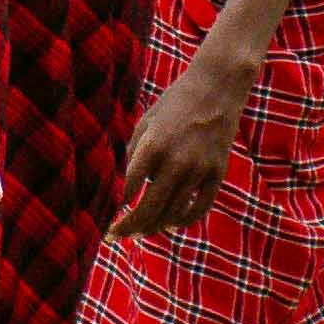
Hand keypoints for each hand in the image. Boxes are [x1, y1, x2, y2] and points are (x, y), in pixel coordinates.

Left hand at [116, 46, 258, 236]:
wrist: (217, 88)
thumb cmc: (174, 104)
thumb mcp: (145, 124)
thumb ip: (134, 156)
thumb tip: (125, 190)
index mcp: (153, 146)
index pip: (128, 189)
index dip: (117, 206)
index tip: (106, 212)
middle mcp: (177, 162)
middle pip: (148, 210)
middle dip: (129, 227)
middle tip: (117, 235)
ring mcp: (199, 170)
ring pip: (172, 215)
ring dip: (153, 227)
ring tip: (140, 231)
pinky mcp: (217, 174)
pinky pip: (198, 209)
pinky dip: (182, 221)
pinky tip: (169, 223)